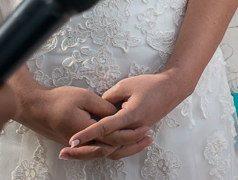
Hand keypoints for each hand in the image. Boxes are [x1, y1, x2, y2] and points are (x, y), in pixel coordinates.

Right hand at [19, 84, 147, 157]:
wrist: (34, 107)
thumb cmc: (58, 99)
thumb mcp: (85, 97)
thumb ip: (104, 107)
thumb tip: (119, 113)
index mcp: (86, 131)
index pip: (114, 138)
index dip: (132, 134)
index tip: (147, 128)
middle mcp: (83, 143)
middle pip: (112, 149)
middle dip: (132, 145)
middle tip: (149, 138)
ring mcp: (79, 145)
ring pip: (104, 152)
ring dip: (123, 148)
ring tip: (140, 141)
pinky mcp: (76, 143)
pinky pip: (96, 149)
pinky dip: (111, 147)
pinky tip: (121, 142)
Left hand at [59, 73, 187, 160]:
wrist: (172, 89)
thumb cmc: (150, 84)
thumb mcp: (126, 85)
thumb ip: (108, 98)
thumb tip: (96, 109)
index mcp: (131, 115)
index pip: (105, 128)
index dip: (87, 134)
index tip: (72, 140)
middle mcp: (134, 128)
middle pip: (107, 145)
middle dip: (85, 149)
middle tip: (65, 152)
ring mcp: (138, 133)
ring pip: (114, 150)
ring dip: (95, 152)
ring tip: (75, 154)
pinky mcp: (139, 133)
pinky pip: (122, 146)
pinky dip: (108, 149)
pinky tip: (95, 148)